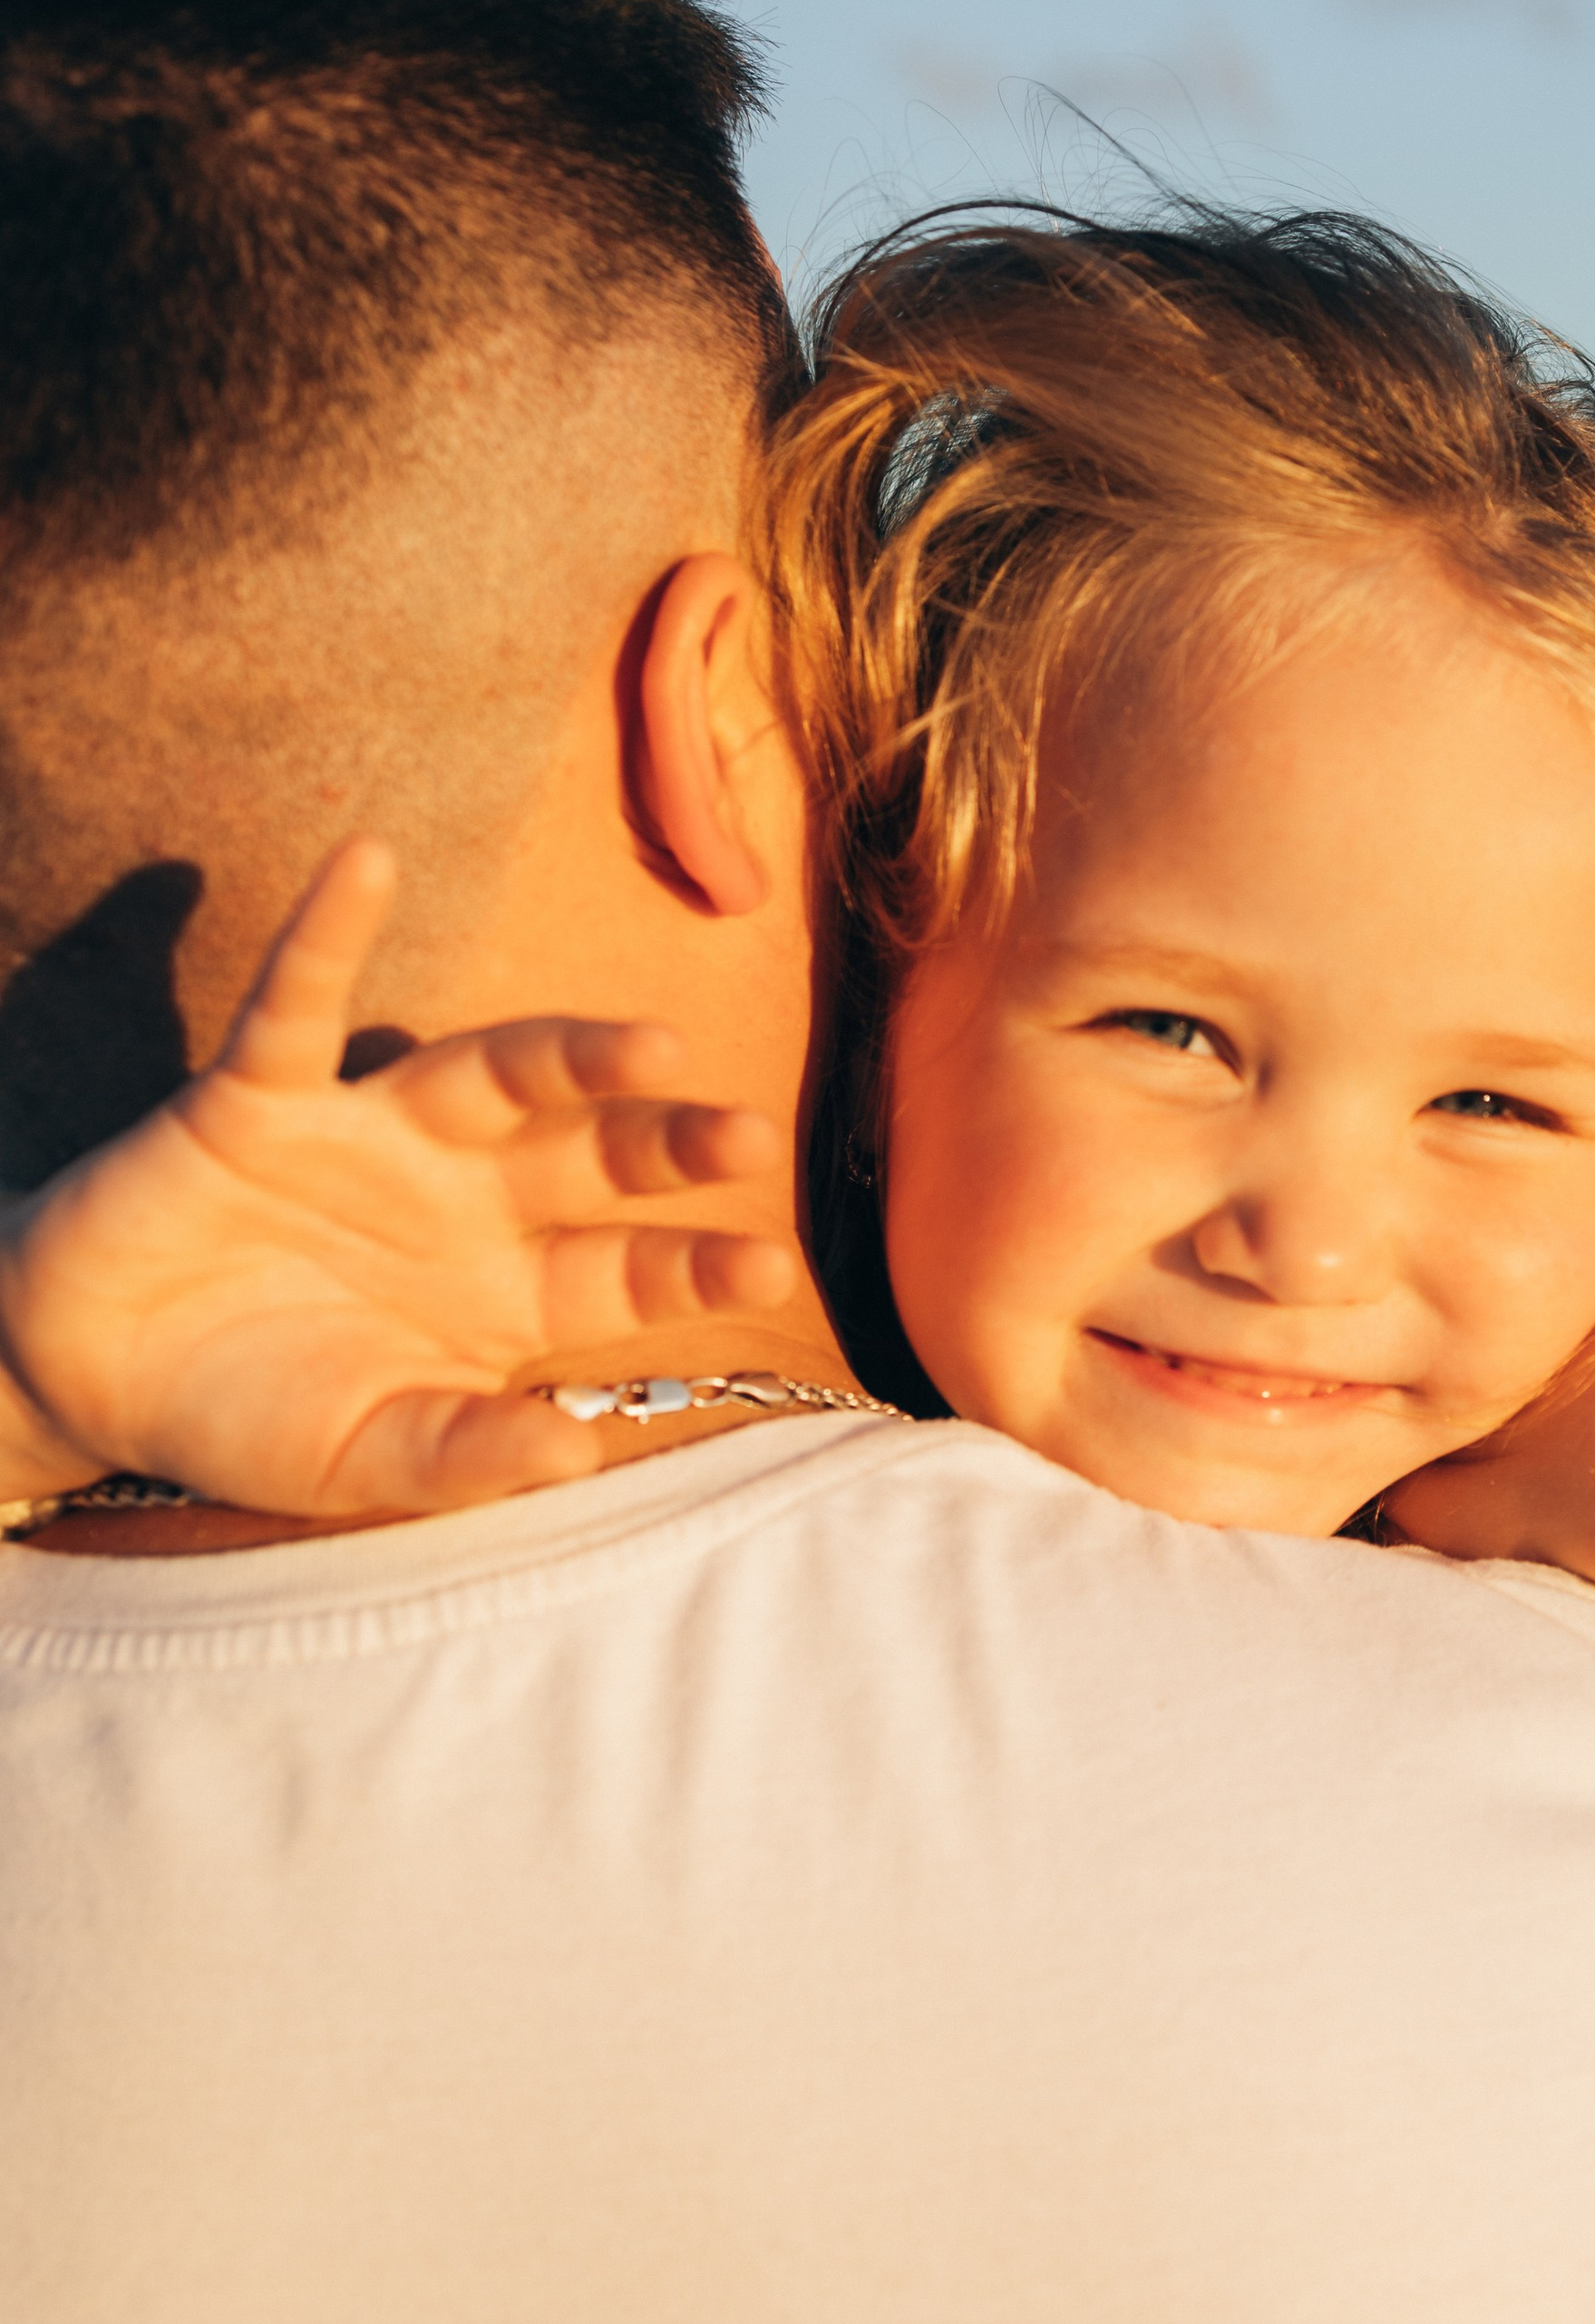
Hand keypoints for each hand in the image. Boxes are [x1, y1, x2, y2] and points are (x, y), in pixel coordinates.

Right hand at [0, 842, 796, 1520]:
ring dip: (569, 1055)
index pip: (626, 1273)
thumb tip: (578, 1457)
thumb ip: (463, 1454)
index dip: (695, 1264)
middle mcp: (461, 1200)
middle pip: (588, 1159)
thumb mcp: (363, 1459)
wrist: (95, 1375)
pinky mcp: (260, 1097)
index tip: (771, 1260)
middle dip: (666, 1145)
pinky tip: (366, 864)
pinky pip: (293, 1005)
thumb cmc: (249, 1416)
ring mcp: (371, 1138)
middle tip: (750, 1135)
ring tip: (654, 1044)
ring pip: (490, 1074)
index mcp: (506, 1294)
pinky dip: (324, 935)